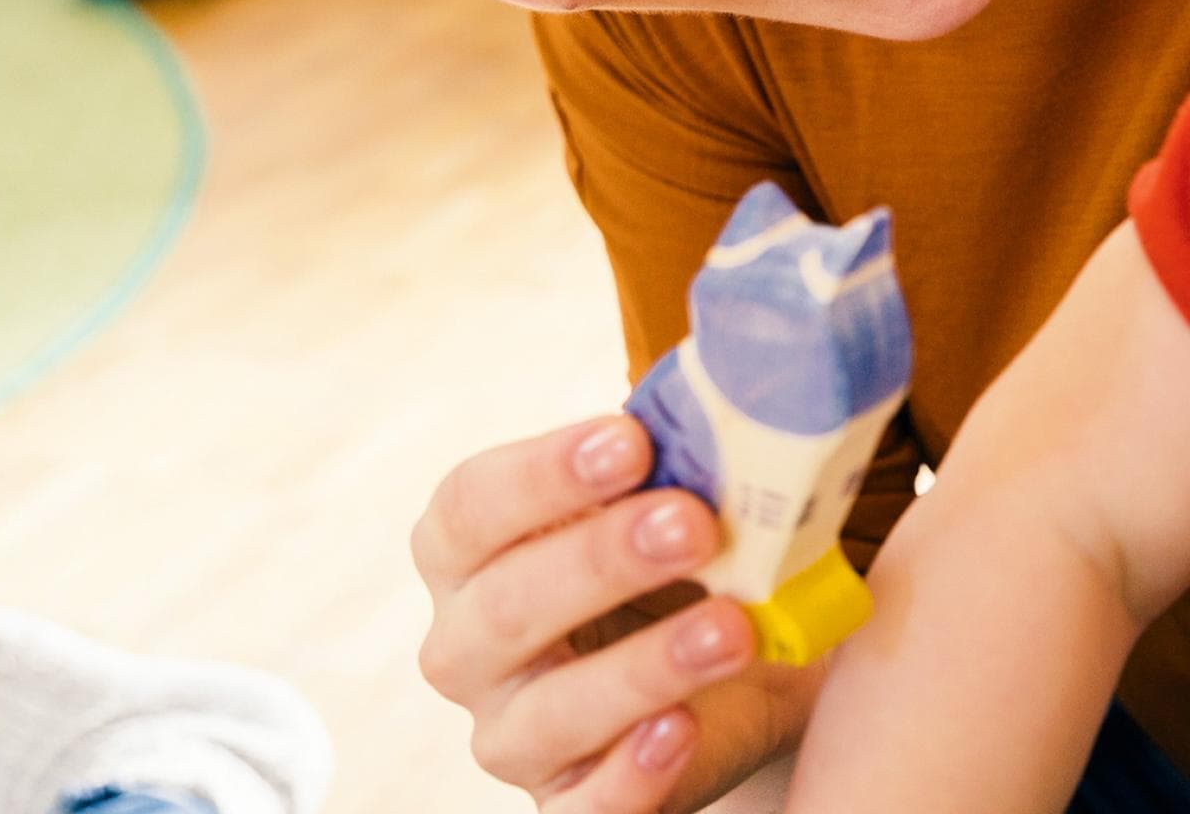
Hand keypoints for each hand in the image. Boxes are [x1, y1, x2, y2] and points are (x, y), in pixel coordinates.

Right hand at [413, 416, 821, 809]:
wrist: (720, 674)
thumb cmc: (666, 566)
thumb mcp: (653, 506)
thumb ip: (659, 468)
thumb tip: (713, 414)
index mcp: (459, 549)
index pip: (472, 505)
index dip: (544, 473)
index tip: (631, 441)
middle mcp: (462, 642)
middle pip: (507, 603)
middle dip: (603, 560)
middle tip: (692, 522)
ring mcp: (505, 733)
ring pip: (548, 711)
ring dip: (642, 667)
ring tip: (730, 626)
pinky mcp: (562, 805)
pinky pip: (583, 809)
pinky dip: (632, 774)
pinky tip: (683, 728)